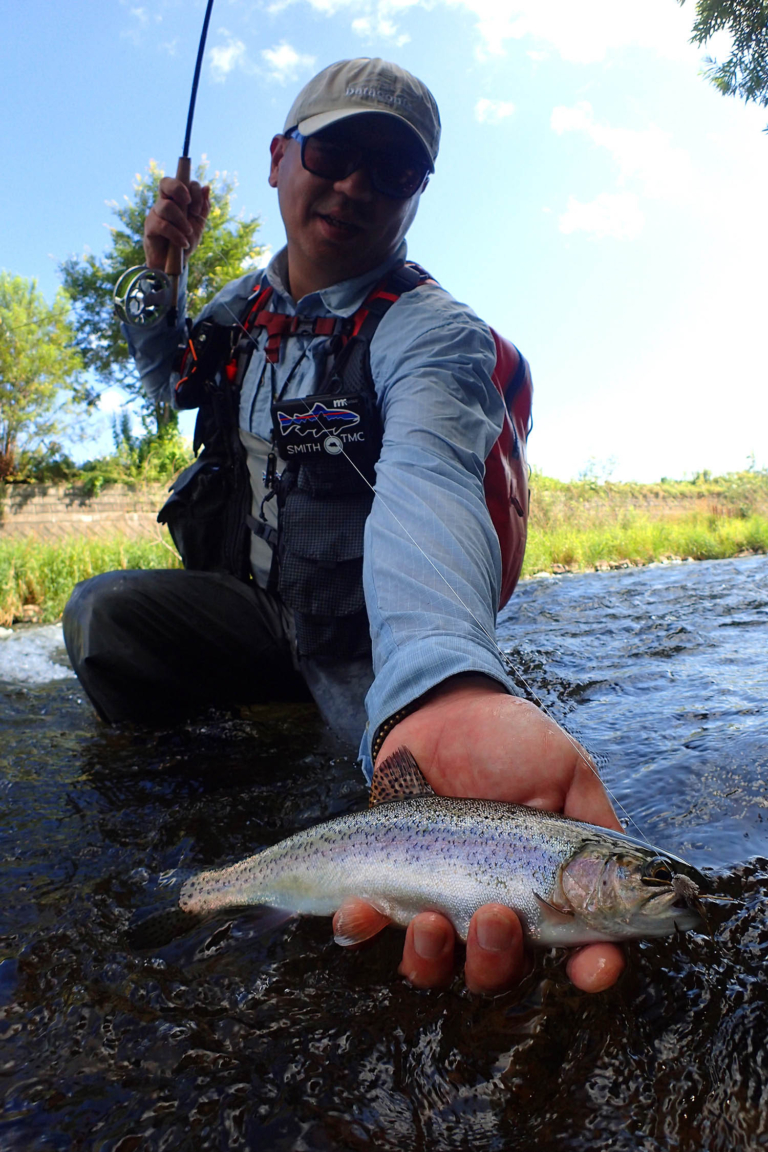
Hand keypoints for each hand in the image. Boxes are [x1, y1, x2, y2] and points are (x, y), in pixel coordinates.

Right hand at [143, 177, 209, 268]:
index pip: (182, 181)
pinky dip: (176, 235)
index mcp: (177, 199)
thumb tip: (207, 187)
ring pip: (167, 206)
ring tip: (188, 232)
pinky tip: (183, 244)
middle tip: (189, 203)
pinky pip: (163, 225)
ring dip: (181, 220)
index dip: (193, 190)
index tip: (198, 209)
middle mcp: (164, 202)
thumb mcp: (199, 224)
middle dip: (179, 189)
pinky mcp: (150, 227)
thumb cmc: (185, 241)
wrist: (173, 264)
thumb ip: (203, 207)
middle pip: (165, 182)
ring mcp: (155, 213)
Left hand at [333, 675, 624, 994]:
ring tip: (428, 917)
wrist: (438, 709)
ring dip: (433, 955)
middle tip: (494, 914)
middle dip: (498, 957)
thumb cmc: (509, 738)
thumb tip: (632, 878)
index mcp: (546, 888)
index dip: (591, 967)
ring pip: (439, 966)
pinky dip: (359, 928)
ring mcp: (439, 902)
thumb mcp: (566, 768)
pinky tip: (356, 911)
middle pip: (502, 970)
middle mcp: (495, 907)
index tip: (592, 967)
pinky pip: (368, 929)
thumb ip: (595, 822)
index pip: (578, 946)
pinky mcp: (387, 886)